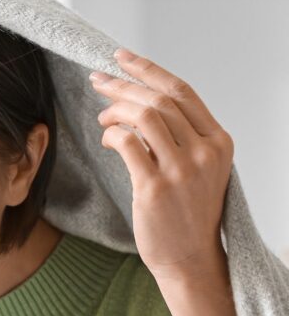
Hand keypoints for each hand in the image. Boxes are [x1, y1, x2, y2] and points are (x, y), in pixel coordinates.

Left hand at [90, 48, 233, 282]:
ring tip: (102, 119)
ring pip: (143, 116)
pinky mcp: (155, 187)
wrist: (189, 259)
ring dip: (115, 110)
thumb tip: (142, 103)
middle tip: (97, 82)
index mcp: (219, 141)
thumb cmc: (188, 213)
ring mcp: (181, 169)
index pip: (182, 91)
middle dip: (122, 85)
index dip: (148, 69)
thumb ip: (182, 137)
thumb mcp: (200, 169)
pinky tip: (106, 140)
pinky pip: (127, 144)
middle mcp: (204, 151)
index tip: (121, 57)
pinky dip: (112, 135)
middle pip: (158, 100)